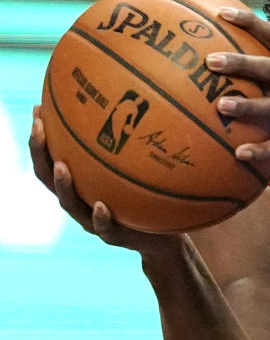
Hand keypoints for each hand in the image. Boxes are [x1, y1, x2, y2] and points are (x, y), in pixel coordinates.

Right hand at [29, 109, 182, 254]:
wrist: (163, 237)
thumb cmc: (146, 198)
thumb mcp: (136, 169)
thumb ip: (126, 144)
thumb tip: (128, 102)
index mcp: (79, 183)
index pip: (50, 158)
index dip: (40, 137)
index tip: (37, 110)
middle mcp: (79, 200)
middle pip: (48, 178)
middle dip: (40, 153)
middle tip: (38, 129)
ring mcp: (93, 220)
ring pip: (70, 204)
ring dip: (64, 185)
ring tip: (62, 167)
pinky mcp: (115, 237)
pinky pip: (105, 228)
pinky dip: (101, 217)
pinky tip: (102, 205)